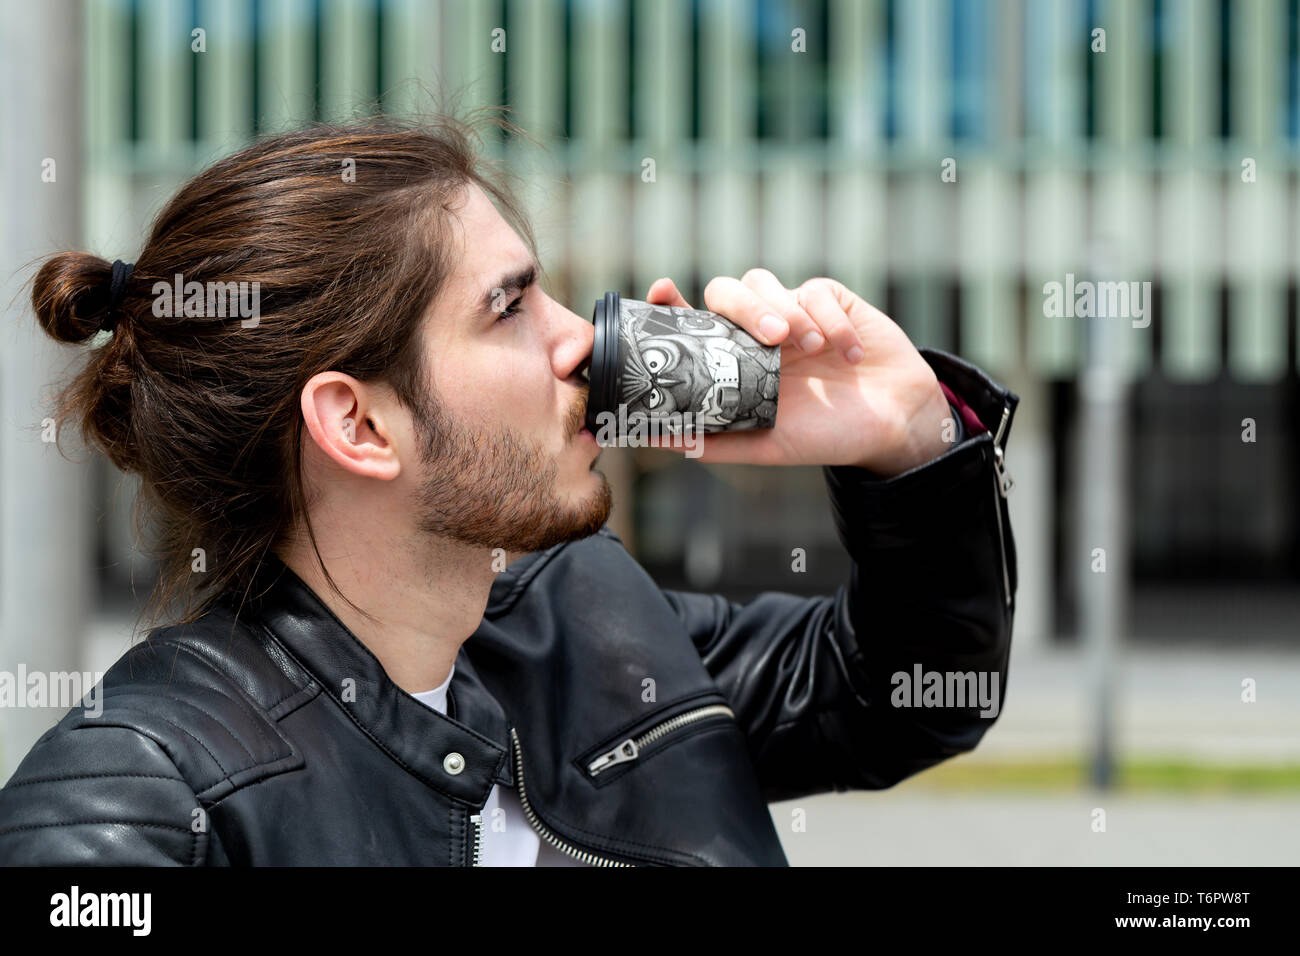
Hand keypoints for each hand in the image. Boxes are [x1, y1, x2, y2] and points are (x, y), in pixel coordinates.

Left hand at [642, 270, 951, 476]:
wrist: (892, 425)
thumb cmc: (824, 436)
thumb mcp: (766, 445)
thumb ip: (714, 441)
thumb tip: (655, 438)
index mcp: (735, 361)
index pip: (694, 322)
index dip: (673, 303)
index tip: (662, 291)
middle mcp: (757, 332)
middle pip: (726, 291)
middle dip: (743, 307)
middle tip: (772, 337)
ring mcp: (794, 312)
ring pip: (764, 282)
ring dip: (788, 312)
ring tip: (814, 349)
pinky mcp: (831, 301)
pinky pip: (817, 291)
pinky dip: (832, 322)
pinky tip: (851, 354)